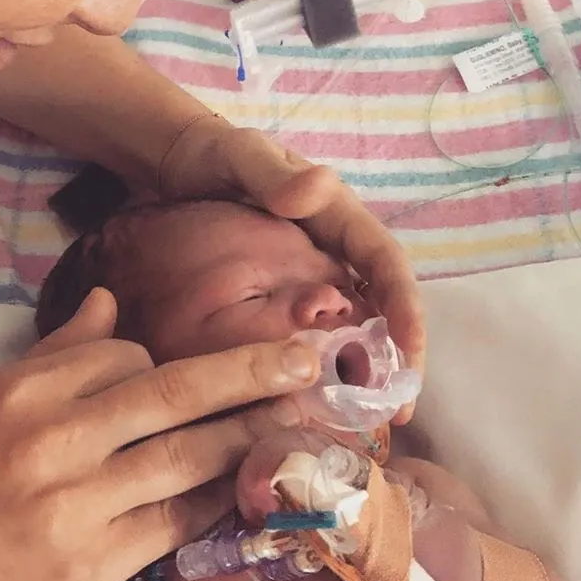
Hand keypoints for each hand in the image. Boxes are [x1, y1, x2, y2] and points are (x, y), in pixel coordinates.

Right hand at [0, 289, 319, 580]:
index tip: (188, 376)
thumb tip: (107, 302)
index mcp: (18, 390)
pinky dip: (214, 499)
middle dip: (245, 371)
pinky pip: (172, 519)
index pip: (117, 353)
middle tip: (302, 358)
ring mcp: (73, 499)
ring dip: (246, 434)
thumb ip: (52, 356)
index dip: (159, 361)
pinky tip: (246, 485)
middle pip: (167, 390)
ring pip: (182, 453)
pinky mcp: (90, 562)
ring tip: (296, 416)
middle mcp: (49, 434)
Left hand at [160, 115, 423, 419]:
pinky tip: (316, 403)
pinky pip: (316, 330)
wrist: (170, 164)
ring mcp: (310, 269)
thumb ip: (274, 174)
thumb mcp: (239, 156)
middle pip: (382, 303)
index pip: (385, 262)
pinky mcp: (283, 290)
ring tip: (370, 424)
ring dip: (366, 370)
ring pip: (355, 323)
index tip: (410, 353)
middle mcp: (333, 246)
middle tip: (398, 412)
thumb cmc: (210, 156)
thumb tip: (321, 186)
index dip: (405, 307)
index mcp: (336, 214)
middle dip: (397, 356)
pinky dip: (324, 365)